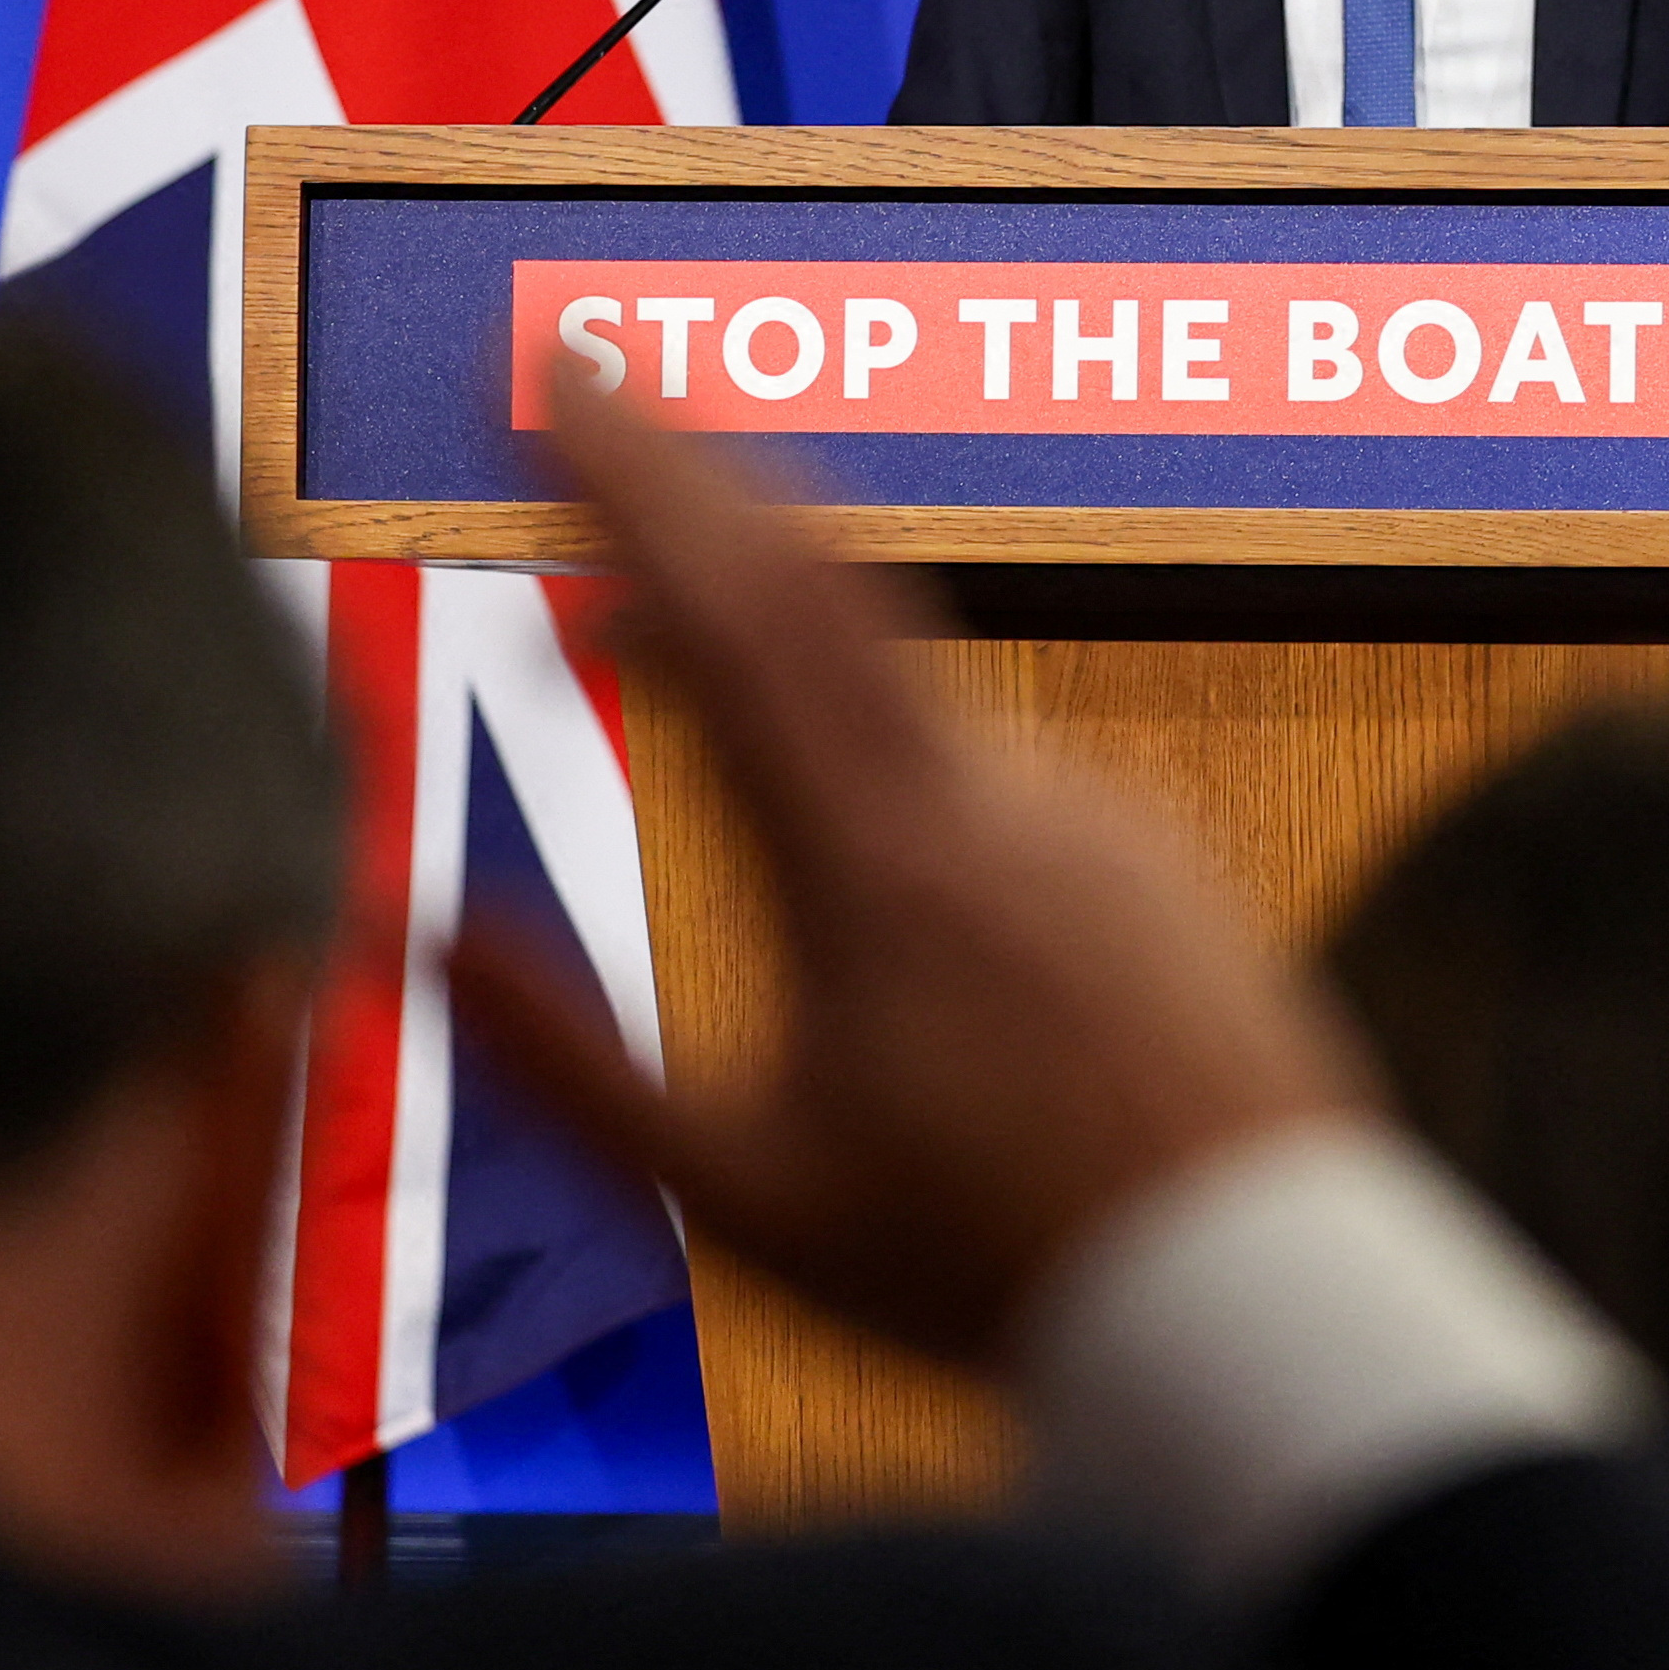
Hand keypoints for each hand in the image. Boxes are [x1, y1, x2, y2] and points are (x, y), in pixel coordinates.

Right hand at [448, 388, 1363, 1367]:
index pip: (734, 616)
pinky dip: (887, 761)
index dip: (633, 480)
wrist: (1255, 1292)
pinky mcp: (1153, 858)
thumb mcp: (743, 1198)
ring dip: (770, 646)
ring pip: (905, 693)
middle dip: (695, 468)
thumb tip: (412, 940)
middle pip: (826, 577)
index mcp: (877, 865)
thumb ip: (570, 1066)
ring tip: (639, 636)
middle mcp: (996, 801)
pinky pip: (994, 780)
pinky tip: (855, 865)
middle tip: (593, 380)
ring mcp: (1090, 816)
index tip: (551, 377)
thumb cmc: (993, 1267)